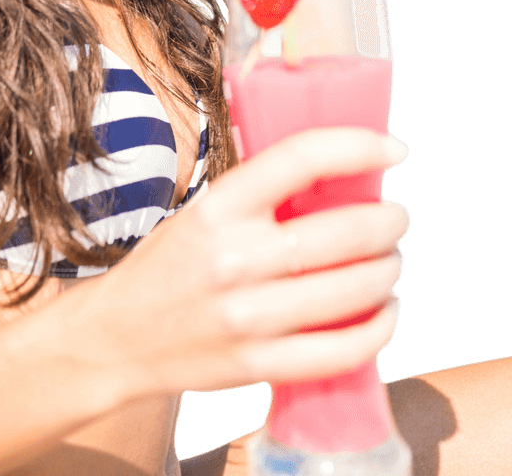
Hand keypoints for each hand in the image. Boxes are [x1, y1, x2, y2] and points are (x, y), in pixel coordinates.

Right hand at [75, 127, 409, 397]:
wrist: (116, 338)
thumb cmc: (168, 265)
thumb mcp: (202, 211)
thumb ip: (261, 195)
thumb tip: (342, 173)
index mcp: (220, 206)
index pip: (302, 158)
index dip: (360, 146)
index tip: (393, 150)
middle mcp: (234, 257)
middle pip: (346, 231)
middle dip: (390, 221)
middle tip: (396, 218)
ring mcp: (247, 316)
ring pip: (354, 289)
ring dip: (389, 271)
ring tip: (389, 263)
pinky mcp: (257, 364)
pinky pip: (343, 350)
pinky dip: (379, 329)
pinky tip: (384, 313)